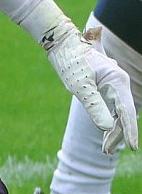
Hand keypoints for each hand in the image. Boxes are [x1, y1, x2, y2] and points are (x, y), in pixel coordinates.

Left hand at [43, 20, 137, 154]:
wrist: (61, 42)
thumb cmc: (70, 62)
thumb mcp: (80, 86)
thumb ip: (94, 106)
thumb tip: (107, 127)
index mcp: (117, 81)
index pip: (127, 111)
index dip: (130, 130)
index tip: (132, 147)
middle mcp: (119, 82)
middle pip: (123, 113)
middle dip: (117, 134)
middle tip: (106, 151)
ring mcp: (113, 83)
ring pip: (118, 111)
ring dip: (113, 129)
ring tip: (105, 149)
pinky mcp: (106, 85)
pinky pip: (112, 106)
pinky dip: (108, 120)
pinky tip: (105, 134)